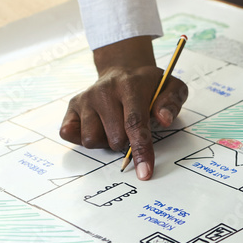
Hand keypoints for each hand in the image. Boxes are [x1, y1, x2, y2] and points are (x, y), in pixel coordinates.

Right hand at [59, 36, 187, 180]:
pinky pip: (70, 135)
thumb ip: (172, 102)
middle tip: (130, 128)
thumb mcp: (171, 87)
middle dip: (125, 143)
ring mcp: (85, 98)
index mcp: (130, 86)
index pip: (134, 124)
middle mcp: (103, 91)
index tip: (145, 173)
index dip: (140, 151)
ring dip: (104, 141)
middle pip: (114, 139)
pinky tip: (97, 125)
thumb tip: (164, 120)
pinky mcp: (72, 106)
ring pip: (91, 141)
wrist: (123, 70)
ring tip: (113, 126)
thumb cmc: (148, 86)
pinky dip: (84, 137)